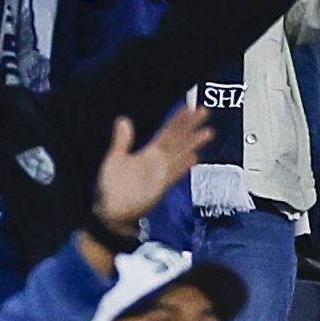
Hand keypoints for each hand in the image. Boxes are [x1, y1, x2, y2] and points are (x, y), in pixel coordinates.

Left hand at [88, 104, 208, 238]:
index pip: (168, 132)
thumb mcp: (115, 159)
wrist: (112, 212)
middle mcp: (158, 161)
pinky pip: (173, 173)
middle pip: (178, 139)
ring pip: (180, 154)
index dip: (179, 119)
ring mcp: (161, 173)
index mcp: (149, 153)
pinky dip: (183, 165)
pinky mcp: (160, 187)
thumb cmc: (113, 188)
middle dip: (191, 126)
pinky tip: (194, 157)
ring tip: (207, 132)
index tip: (191, 108)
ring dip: (193, 143)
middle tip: (205, 111)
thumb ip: (122, 141)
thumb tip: (123, 120)